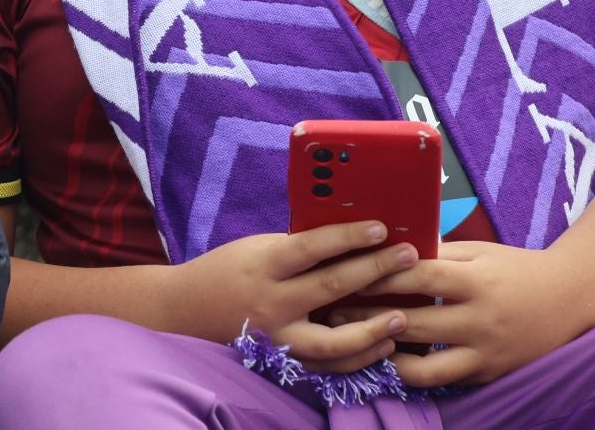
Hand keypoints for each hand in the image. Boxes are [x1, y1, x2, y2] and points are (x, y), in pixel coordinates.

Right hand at [155, 221, 416, 373]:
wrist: (185, 310)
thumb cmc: (227, 270)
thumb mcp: (257, 248)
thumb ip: (296, 249)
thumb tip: (348, 238)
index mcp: (264, 265)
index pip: (312, 247)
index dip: (347, 236)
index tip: (380, 227)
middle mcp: (272, 302)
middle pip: (332, 287)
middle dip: (375, 270)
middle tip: (409, 256)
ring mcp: (278, 337)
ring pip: (334, 340)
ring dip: (373, 327)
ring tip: (402, 314)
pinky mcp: (283, 360)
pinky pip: (328, 365)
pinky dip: (359, 356)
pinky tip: (383, 342)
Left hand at [341, 240, 594, 386]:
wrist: (571, 300)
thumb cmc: (517, 267)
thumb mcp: (480, 251)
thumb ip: (440, 253)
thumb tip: (392, 248)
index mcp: (475, 281)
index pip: (419, 278)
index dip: (380, 276)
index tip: (347, 273)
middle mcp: (479, 320)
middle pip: (412, 323)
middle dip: (368, 317)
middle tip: (332, 311)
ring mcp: (484, 353)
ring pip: (424, 367)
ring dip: (386, 355)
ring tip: (357, 341)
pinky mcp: (488, 374)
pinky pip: (443, 380)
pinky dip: (415, 372)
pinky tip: (391, 359)